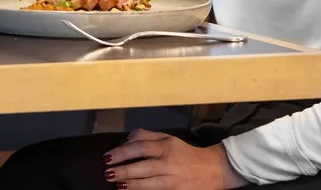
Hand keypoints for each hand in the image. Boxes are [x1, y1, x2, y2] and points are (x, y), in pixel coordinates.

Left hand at [103, 131, 243, 189]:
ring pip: (148, 183)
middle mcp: (169, 163)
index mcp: (166, 146)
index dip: (121, 152)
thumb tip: (126, 138)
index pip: (139, 147)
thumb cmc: (186, 153)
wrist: (214, 169)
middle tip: (108, 172)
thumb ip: (147, 136)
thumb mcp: (168, 138)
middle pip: (142, 167)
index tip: (107, 156)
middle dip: (123, 170)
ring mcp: (173, 180)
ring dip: (131, 184)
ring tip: (117, 184)